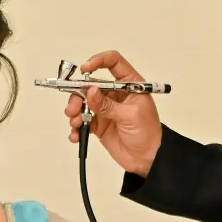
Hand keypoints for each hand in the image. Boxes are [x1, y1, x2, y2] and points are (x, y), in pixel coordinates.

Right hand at [64, 50, 163, 177]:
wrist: (147, 159)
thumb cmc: (148, 134)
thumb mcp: (130, 116)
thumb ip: (108, 104)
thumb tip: (90, 92)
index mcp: (129, 85)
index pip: (113, 62)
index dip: (98, 61)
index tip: (85, 70)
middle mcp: (115, 94)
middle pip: (91, 83)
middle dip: (78, 94)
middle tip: (74, 107)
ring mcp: (105, 108)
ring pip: (83, 102)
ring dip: (74, 110)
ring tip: (75, 122)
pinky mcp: (98, 124)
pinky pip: (81, 120)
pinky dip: (76, 127)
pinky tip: (76, 135)